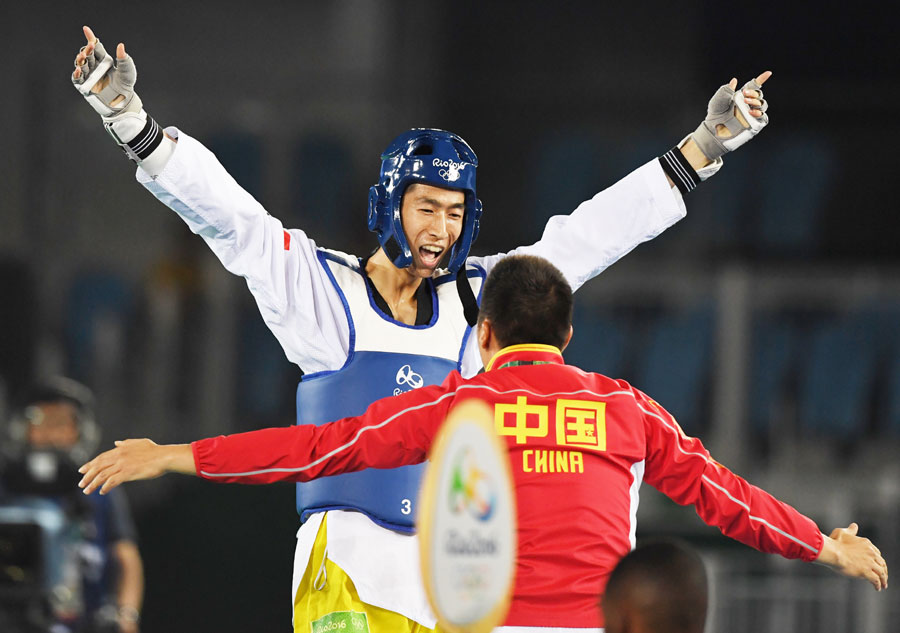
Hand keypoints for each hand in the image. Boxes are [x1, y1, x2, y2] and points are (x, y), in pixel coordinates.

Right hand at [72, 25, 140, 117]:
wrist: (123, 103)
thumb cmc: (125, 86)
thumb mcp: (128, 72)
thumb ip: (125, 60)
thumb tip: (121, 46)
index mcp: (103, 60)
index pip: (95, 47)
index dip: (90, 38)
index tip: (86, 29)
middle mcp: (94, 66)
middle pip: (87, 55)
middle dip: (87, 50)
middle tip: (90, 48)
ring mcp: (89, 76)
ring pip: (81, 65)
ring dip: (81, 60)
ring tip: (83, 57)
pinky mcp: (85, 86)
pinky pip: (77, 79)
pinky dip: (77, 74)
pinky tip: (78, 70)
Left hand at [78, 439, 193, 494]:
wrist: (164, 457)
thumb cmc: (155, 451)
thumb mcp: (140, 443)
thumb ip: (126, 443)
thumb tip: (116, 443)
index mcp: (121, 449)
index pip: (101, 458)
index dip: (90, 465)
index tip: (82, 471)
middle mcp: (119, 456)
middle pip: (98, 466)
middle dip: (88, 476)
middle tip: (81, 484)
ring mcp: (123, 465)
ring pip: (103, 475)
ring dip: (93, 484)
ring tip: (87, 491)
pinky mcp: (128, 473)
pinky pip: (112, 481)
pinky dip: (105, 487)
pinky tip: (102, 492)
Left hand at [689, 70, 771, 161]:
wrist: (714, 131)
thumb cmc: (715, 116)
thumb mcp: (717, 101)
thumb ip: (725, 90)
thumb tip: (734, 81)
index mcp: (741, 96)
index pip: (753, 86)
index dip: (761, 79)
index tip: (768, 73)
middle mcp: (748, 104)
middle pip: (759, 95)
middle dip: (754, 93)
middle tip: (745, 95)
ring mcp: (752, 114)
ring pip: (762, 104)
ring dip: (757, 102)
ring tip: (747, 104)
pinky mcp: (754, 124)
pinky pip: (763, 117)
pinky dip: (760, 114)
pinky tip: (752, 113)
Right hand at [817, 523, 888, 590]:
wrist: (832, 552)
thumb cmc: (835, 542)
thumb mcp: (843, 532)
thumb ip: (850, 530)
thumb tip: (854, 526)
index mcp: (866, 544)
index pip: (877, 553)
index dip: (878, 560)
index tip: (878, 565)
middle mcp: (871, 553)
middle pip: (882, 563)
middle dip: (884, 571)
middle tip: (883, 577)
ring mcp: (869, 562)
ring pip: (881, 573)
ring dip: (883, 580)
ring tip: (883, 585)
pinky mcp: (866, 572)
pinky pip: (876, 580)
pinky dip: (878, 585)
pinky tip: (877, 588)